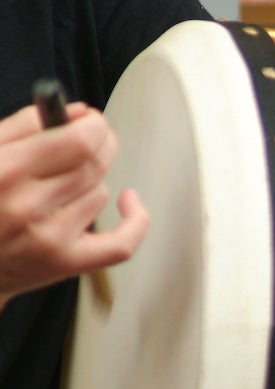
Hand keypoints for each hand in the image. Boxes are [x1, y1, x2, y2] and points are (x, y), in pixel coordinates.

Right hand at [0, 101, 146, 305]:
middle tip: (91, 139)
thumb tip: (78, 112)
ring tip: (59, 186)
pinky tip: (129, 200)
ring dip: (90, 184)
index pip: (79, 142)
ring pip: (101, 193)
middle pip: (94, 165)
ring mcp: (49, 239)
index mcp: (5, 171)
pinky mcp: (64, 264)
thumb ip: (26, 125)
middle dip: (100, 145)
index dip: (94, 126)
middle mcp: (27, 206)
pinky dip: (135, 220)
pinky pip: (122, 243)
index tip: (91, 120)